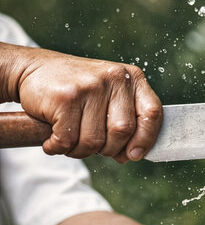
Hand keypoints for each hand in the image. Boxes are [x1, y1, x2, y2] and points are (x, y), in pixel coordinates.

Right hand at [8, 44, 161, 161]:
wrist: (31, 68)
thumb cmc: (77, 90)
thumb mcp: (109, 95)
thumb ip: (125, 119)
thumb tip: (131, 155)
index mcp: (132, 78)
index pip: (152, 114)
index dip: (145, 139)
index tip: (133, 155)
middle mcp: (115, 78)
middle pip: (122, 132)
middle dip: (107, 149)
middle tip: (92, 145)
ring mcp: (90, 86)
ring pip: (94, 141)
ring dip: (79, 151)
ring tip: (70, 140)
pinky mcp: (65, 96)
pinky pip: (68, 140)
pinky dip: (58, 147)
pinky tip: (53, 139)